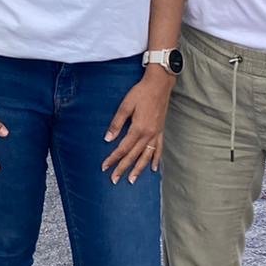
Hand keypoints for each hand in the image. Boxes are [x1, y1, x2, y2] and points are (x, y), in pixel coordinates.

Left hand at [101, 69, 171, 183]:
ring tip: (132, 180)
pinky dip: (156, 159)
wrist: (159, 85)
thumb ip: (116, 123)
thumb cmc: (141, 93)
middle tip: (114, 180)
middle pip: (134, 156)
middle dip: (123, 168)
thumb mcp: (125, 106)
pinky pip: (159, 149)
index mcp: (138, 129)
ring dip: (139, 169)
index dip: (113, 158)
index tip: (104, 167)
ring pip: (147, 156)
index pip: (122, 148)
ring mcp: (156, 134)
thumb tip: (108, 139)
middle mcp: (148, 134)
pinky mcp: (161, 131)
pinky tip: (154, 169)